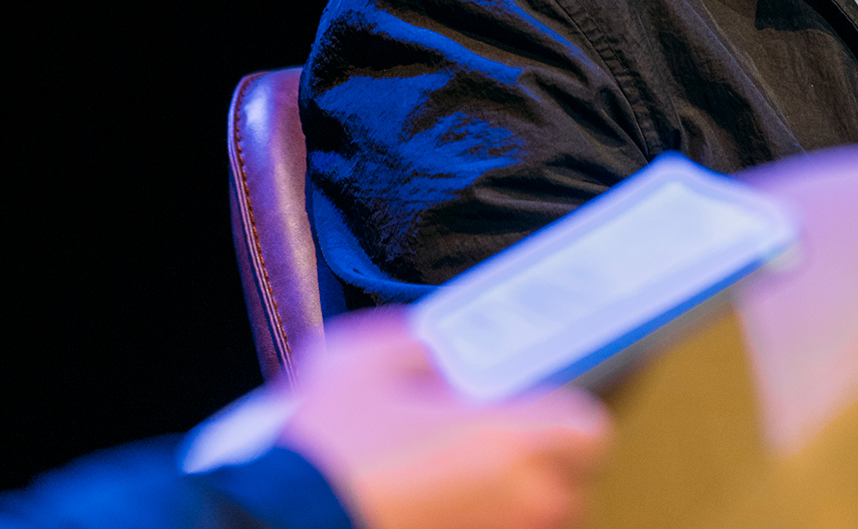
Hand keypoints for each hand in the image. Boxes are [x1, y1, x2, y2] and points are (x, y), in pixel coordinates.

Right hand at [281, 311, 609, 528]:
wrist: (267, 527)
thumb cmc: (318, 455)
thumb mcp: (361, 360)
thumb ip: (418, 346)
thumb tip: (436, 352)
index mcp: (511, 443)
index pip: (590, 431)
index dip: (565, 417)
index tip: (536, 407)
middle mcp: (518, 505)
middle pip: (568, 486)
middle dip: (538, 464)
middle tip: (487, 444)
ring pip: (532, 522)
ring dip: (509, 503)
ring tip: (453, 481)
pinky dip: (475, 524)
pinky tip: (432, 510)